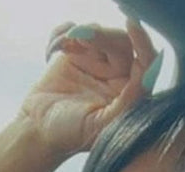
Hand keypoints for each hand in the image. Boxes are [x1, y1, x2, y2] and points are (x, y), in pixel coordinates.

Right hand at [20, 19, 158, 155]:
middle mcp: (117, 78)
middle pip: (122, 42)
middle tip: (81, 37)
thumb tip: (146, 75)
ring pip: (98, 32)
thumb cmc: (71, 134)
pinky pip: (74, 30)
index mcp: (130, 96)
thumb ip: (128, 102)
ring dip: (81, 32)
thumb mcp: (102, 124)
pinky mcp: (75, 54)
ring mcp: (96, 64)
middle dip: (103, 35)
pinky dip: (62, 33)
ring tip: (64, 47)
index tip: (132, 25)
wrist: (38, 130)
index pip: (146, 63)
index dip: (143, 42)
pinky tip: (55, 50)